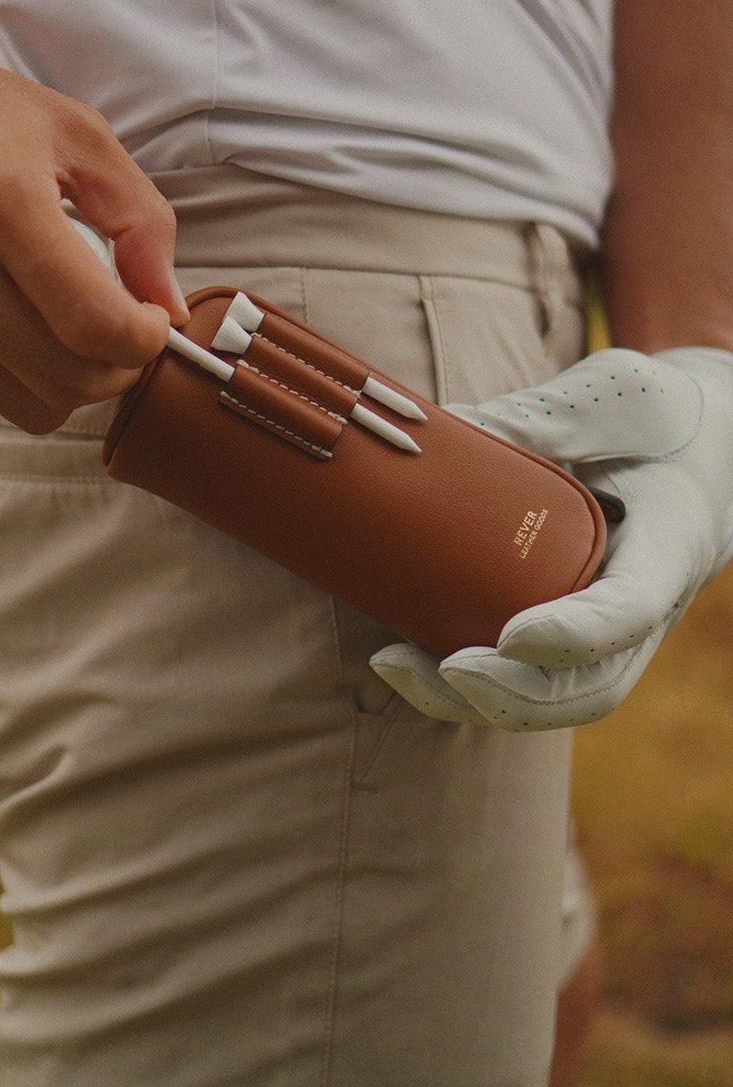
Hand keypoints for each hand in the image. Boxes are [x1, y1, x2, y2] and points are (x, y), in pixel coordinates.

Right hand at [0, 21, 187, 431]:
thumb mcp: (74, 132)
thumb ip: (141, 220)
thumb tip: (170, 312)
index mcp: (1, 204)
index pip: (96, 326)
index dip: (144, 342)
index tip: (152, 321)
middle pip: (66, 381)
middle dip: (117, 371)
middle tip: (124, 333)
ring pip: (24, 403)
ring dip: (68, 381)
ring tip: (73, 328)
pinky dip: (11, 365)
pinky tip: (6, 309)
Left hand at [370, 347, 732, 729]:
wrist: (705, 444)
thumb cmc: (660, 417)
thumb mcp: (616, 395)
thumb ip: (540, 414)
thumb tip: (448, 424)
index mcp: (671, 543)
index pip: (631, 609)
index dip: (573, 636)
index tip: (508, 638)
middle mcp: (650, 604)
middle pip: (590, 686)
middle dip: (510, 693)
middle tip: (438, 668)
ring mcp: (616, 629)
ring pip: (557, 698)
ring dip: (475, 701)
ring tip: (395, 667)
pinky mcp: (576, 627)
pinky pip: (532, 679)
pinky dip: (470, 684)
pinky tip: (404, 657)